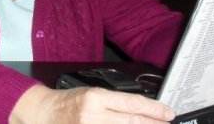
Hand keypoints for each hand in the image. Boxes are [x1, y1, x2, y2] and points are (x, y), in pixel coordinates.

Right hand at [11, 84, 174, 123]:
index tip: (168, 112)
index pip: (132, 104)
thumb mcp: (92, 93)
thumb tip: (141, 109)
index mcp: (95, 97)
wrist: (44, 113)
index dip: (154, 109)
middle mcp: (93, 115)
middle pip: (133, 121)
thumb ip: (115, 101)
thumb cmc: (69, 102)